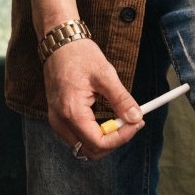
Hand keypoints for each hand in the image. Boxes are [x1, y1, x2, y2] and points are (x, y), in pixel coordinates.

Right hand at [42, 39, 142, 160]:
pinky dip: (95, 134)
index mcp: (71, 111)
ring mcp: (57, 121)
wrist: (58, 43)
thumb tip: (135, 117)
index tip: (137, 123)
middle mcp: (60, 121)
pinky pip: (78, 137)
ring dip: (105, 139)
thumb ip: (121, 99)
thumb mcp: (105, 74)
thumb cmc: (79, 55)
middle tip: (131, 122)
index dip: (121, 138)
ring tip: (120, 119)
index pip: (98, 142)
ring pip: (84, 147)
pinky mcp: (58, 118)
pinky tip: (107, 119)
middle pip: (90, 151)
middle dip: (114, 141)